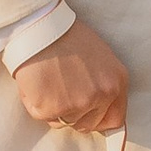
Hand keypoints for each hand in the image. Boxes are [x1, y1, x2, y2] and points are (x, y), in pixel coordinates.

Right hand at [12, 17, 129, 136]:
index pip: (115, 119)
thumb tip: (97, 107)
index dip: (97, 120)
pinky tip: (34, 81)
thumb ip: (103, 82)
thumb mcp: (99, 56)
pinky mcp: (51, 108)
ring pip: (62, 122)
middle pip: (87, 125)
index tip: (86, 115)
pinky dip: (34, 102)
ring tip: (46, 80)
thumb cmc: (65, 35)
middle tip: (59, 92)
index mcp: (116, 81)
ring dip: (52, 107)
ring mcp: (77, 104)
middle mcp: (101, 95)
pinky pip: (40, 115)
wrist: (39, 26)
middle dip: (72, 114)